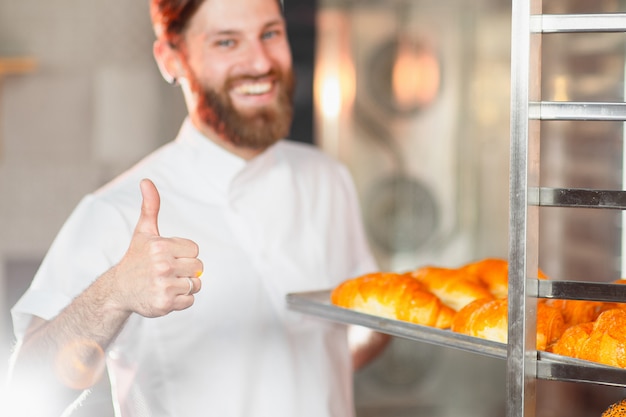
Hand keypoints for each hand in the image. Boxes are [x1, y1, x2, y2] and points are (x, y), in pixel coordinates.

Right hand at [110, 179, 202, 316]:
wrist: (118, 290)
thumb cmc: (135, 259)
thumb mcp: (143, 232)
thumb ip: (150, 206)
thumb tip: (146, 181)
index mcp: (161, 246)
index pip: (195, 250)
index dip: (184, 254)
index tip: (168, 257)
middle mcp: (162, 265)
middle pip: (198, 268)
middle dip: (186, 270)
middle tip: (167, 272)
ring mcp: (163, 285)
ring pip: (195, 285)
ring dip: (184, 286)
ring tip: (165, 283)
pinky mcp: (165, 303)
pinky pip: (190, 300)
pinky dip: (181, 301)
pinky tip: (165, 295)